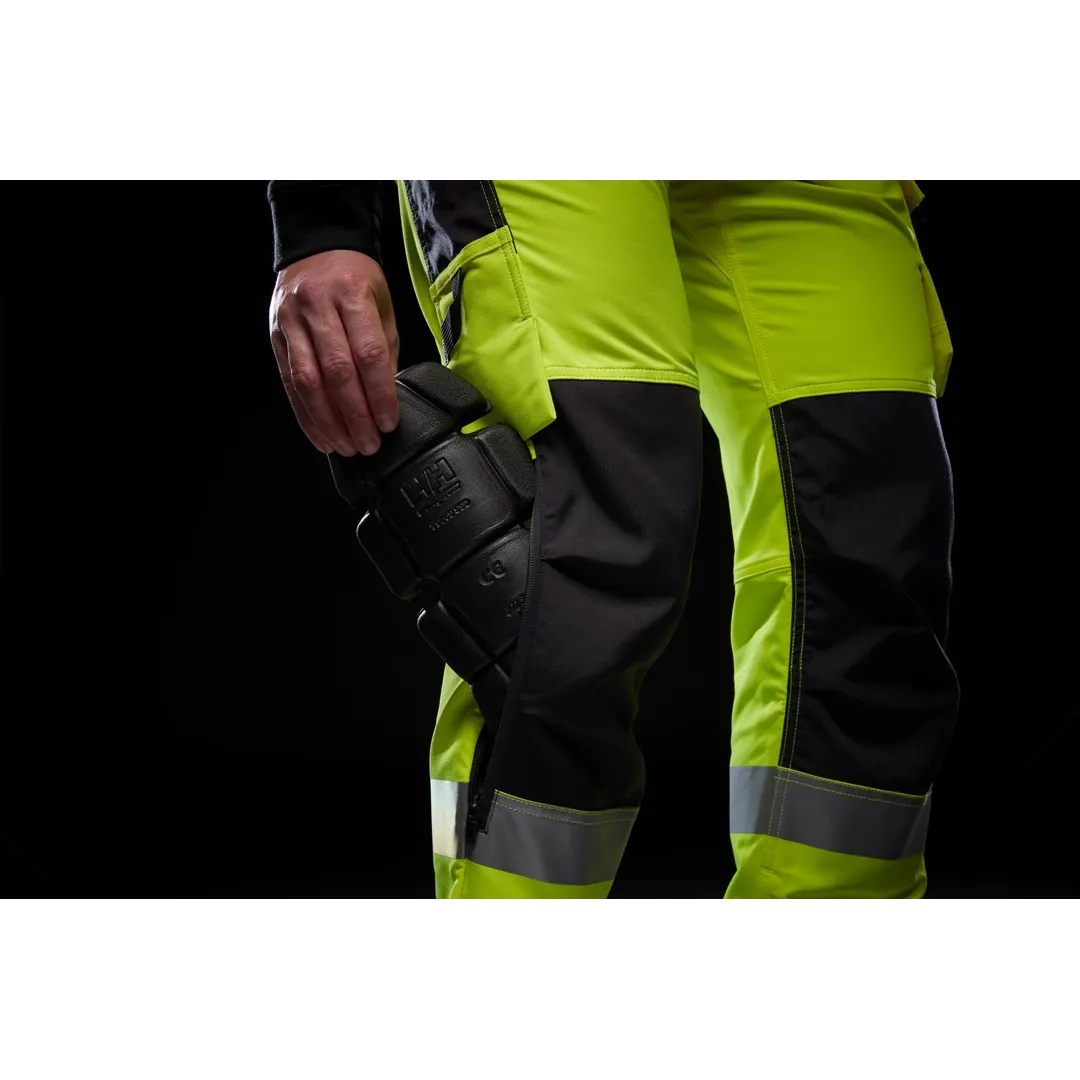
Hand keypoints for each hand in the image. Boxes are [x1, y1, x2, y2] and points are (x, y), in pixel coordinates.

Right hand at [269, 250, 399, 455]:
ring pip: (309, 381)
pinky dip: (306, 414)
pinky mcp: (276, 336)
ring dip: (329, 421)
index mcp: (352, 293)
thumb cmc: (355, 278)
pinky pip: (290, 382)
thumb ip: (384, 346)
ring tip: (346, 447)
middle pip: (337, 371)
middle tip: (369, 444)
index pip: (368, 353)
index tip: (388, 422)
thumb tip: (387, 396)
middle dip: (355, 414)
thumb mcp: (381, 303)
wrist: (316, 246)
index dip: (379, 393)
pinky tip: (321, 436)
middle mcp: (317, 306)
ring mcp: (291, 321)